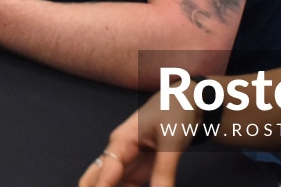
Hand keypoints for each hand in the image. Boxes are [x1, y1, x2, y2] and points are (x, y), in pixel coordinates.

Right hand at [77, 91, 200, 186]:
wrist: (186, 101)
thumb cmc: (175, 113)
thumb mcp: (172, 141)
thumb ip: (164, 171)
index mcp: (121, 142)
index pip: (105, 170)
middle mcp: (119, 153)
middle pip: (95, 176)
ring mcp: (128, 161)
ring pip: (109, 183)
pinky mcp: (139, 168)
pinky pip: (126, 185)